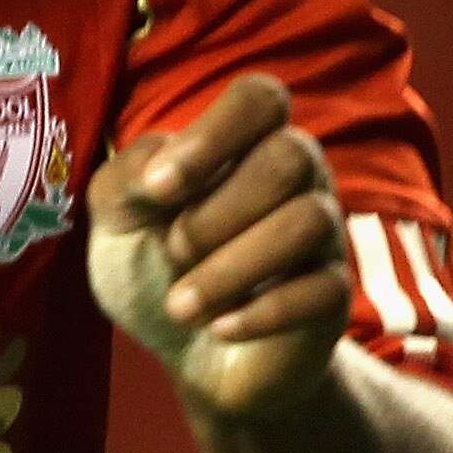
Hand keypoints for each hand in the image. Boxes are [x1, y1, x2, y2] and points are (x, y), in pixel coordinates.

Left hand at [85, 74, 348, 420]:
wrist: (184, 354)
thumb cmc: (153, 267)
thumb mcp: (118, 219)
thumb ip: (127, 176)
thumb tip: (161, 165)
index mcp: (244, 142)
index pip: (260, 98)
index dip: (213, 133)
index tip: (159, 189)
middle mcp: (297, 176)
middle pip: (290, 157)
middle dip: (214, 214)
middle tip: (172, 252)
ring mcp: (323, 233)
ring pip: (309, 221)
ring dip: (230, 269)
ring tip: (182, 305)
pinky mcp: (334, 295)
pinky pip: (322, 289)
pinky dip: (259, 313)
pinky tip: (220, 328)